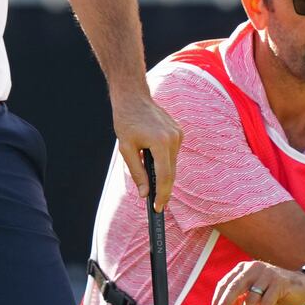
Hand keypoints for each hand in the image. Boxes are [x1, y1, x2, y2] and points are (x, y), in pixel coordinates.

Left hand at [113, 92, 181, 212]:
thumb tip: (144, 193)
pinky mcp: (178, 132)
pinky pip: (172, 153)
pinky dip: (165, 161)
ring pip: (173, 164)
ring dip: (164, 174)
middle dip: (164, 189)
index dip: (162, 195)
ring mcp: (178, 134)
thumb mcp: (126, 149)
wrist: (133, 97)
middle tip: (157, 204)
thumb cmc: (126, 121)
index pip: (165, 176)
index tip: (158, 208)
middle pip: (171, 172)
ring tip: (153, 184)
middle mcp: (173, 138)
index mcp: (160, 142)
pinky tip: (154, 162)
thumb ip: (137, 173)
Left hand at [210, 260, 304, 304]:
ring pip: (251, 298)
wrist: (302, 287)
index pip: (226, 282)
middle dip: (224, 303)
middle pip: (234, 286)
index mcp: (244, 268)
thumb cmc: (273, 291)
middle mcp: (253, 268)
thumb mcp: (253, 295)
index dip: (218, 298)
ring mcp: (267, 274)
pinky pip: (266, 303)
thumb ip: (238, 300)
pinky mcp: (279, 283)